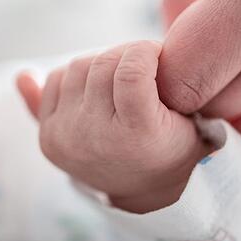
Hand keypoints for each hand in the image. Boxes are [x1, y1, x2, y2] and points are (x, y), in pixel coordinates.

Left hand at [17, 41, 204, 212]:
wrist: (144, 189)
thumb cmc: (171, 146)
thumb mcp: (192, 121)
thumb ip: (168, 82)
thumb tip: (59, 62)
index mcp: (137, 134)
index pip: (131, 73)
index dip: (145, 51)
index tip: (157, 53)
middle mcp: (95, 137)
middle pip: (102, 64)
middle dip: (126, 53)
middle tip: (142, 64)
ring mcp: (67, 137)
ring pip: (78, 66)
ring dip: (102, 63)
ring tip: (121, 81)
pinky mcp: (48, 137)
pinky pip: (55, 81)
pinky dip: (77, 77)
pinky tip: (96, 92)